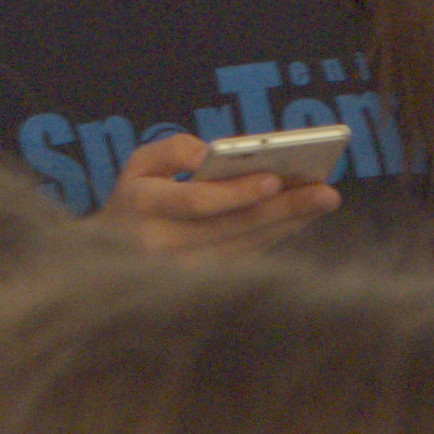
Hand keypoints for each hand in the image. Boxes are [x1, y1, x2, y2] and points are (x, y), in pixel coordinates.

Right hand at [98, 129, 338, 254]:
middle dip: (281, 208)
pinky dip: (276, 236)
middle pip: (232, 226)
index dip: (236, 192)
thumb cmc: (135, 199)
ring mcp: (184, 270)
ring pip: (247, 246)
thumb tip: (211, 153)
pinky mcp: (204, 284)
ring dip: (287, 224)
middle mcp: (162, 243)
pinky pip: (247, 258)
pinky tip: (299, 218)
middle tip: (324, 192)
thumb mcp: (138, 164)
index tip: (274, 179)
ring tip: (322, 200)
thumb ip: (172, 150)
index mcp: (140, 204)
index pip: (195, 201)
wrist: (109, 260)